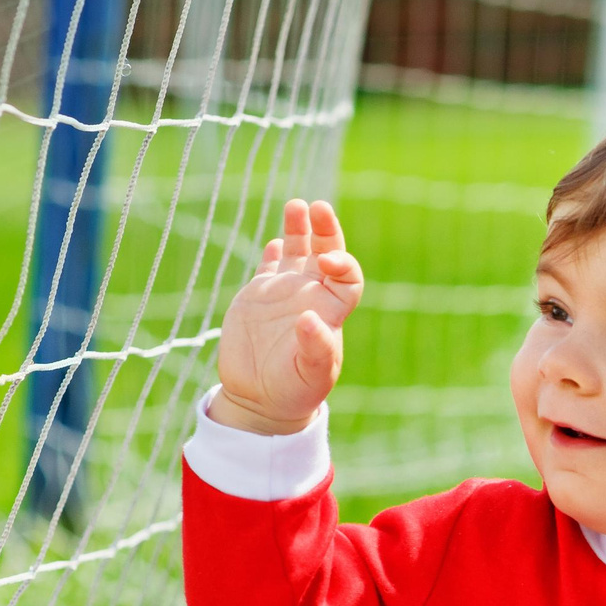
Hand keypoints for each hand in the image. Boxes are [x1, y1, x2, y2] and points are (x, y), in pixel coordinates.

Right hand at [212, 198, 364, 434]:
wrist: (261, 399)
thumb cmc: (295, 391)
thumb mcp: (311, 374)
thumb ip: (315, 347)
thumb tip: (309, 318)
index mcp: (330, 309)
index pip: (347, 276)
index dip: (343, 263)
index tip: (329, 261)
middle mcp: (311, 294)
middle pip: (326, 252)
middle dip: (326, 230)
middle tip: (319, 207)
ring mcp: (284, 292)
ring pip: (298, 251)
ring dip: (299, 228)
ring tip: (297, 206)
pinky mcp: (258, 296)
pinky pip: (270, 266)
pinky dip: (274, 252)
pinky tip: (277, 242)